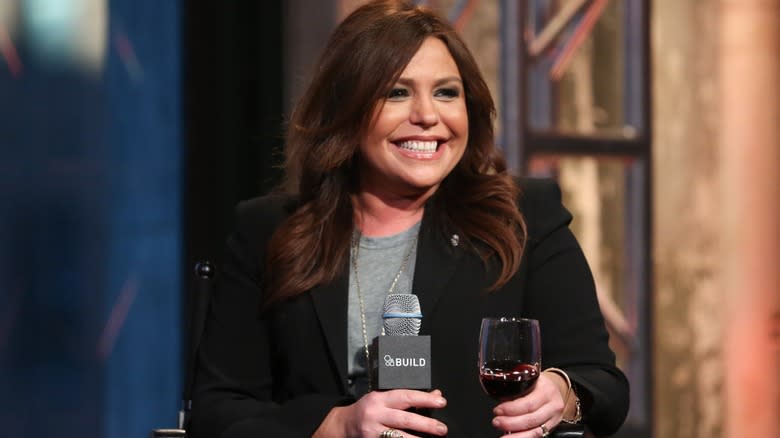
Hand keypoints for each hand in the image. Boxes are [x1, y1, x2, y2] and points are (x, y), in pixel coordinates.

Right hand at [313, 389, 447, 437]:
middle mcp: (375, 414)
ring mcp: (372, 431)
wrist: (343, 425)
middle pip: (405, 419)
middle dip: (426, 425)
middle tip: (442, 428)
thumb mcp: (384, 398)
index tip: (441, 402)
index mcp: (380, 398)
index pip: (406, 396)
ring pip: (399, 437)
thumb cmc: (367, 410)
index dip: (425, 399)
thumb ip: (407, 397)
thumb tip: (434, 394)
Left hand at [491, 373, 564, 436]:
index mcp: (546, 390)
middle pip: (531, 419)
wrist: (552, 390)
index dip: (510, 409)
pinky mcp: (552, 427)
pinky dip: (523, 437)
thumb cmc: (538, 384)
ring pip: (535, 431)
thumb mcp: (529, 380)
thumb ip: (515, 390)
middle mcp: (553, 405)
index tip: (498, 410)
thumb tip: (499, 400)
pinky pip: (538, 435)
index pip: (528, 403)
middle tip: (497, 422)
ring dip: (516, 435)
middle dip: (510, 423)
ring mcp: (555, 418)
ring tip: (503, 435)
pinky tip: (513, 437)